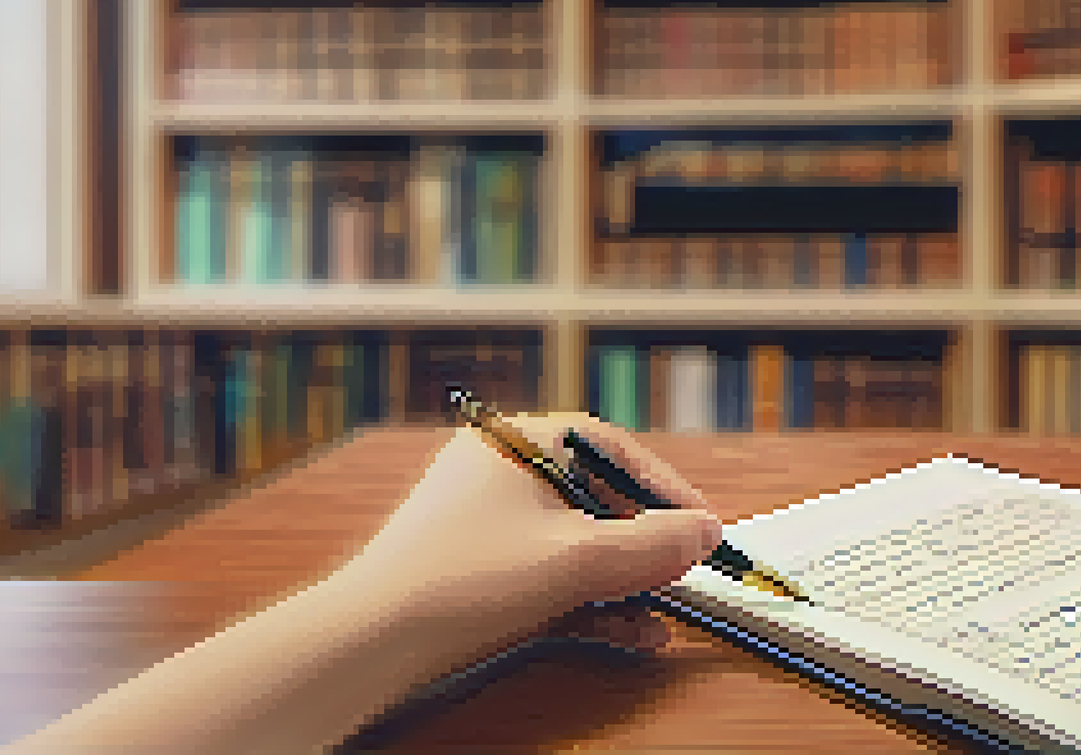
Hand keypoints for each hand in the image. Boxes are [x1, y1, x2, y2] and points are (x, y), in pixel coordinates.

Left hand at [351, 412, 722, 655]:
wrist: (374, 639)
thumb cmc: (464, 578)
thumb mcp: (577, 559)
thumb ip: (652, 545)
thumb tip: (706, 533)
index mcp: (518, 442)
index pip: (612, 447)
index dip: (664, 486)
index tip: (701, 524)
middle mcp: (500, 472)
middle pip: (596, 498)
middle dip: (646, 544)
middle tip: (682, 573)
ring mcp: (485, 521)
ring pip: (575, 543)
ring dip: (623, 581)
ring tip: (661, 616)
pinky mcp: (476, 568)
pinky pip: (548, 572)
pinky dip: (588, 599)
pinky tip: (628, 635)